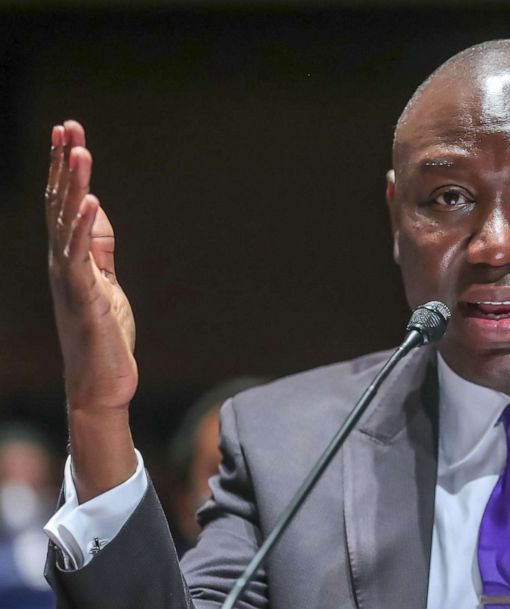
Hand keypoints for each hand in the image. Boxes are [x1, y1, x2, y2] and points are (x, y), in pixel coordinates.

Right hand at [46, 120, 137, 500]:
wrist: (101, 383)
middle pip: (59, 204)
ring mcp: (70, 279)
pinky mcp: (85, 297)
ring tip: (80, 152)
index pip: (62, 203)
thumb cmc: (103, 334)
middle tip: (68, 127)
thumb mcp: (105, 280)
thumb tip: (96, 210)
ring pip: (68, 224)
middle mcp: (62, 262)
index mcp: (68, 256)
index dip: (62, 167)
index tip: (67, 130)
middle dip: (63, 165)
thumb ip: (99, 247)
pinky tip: (93, 202)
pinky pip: (82, 258)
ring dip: (74, 187)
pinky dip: (88, 229)